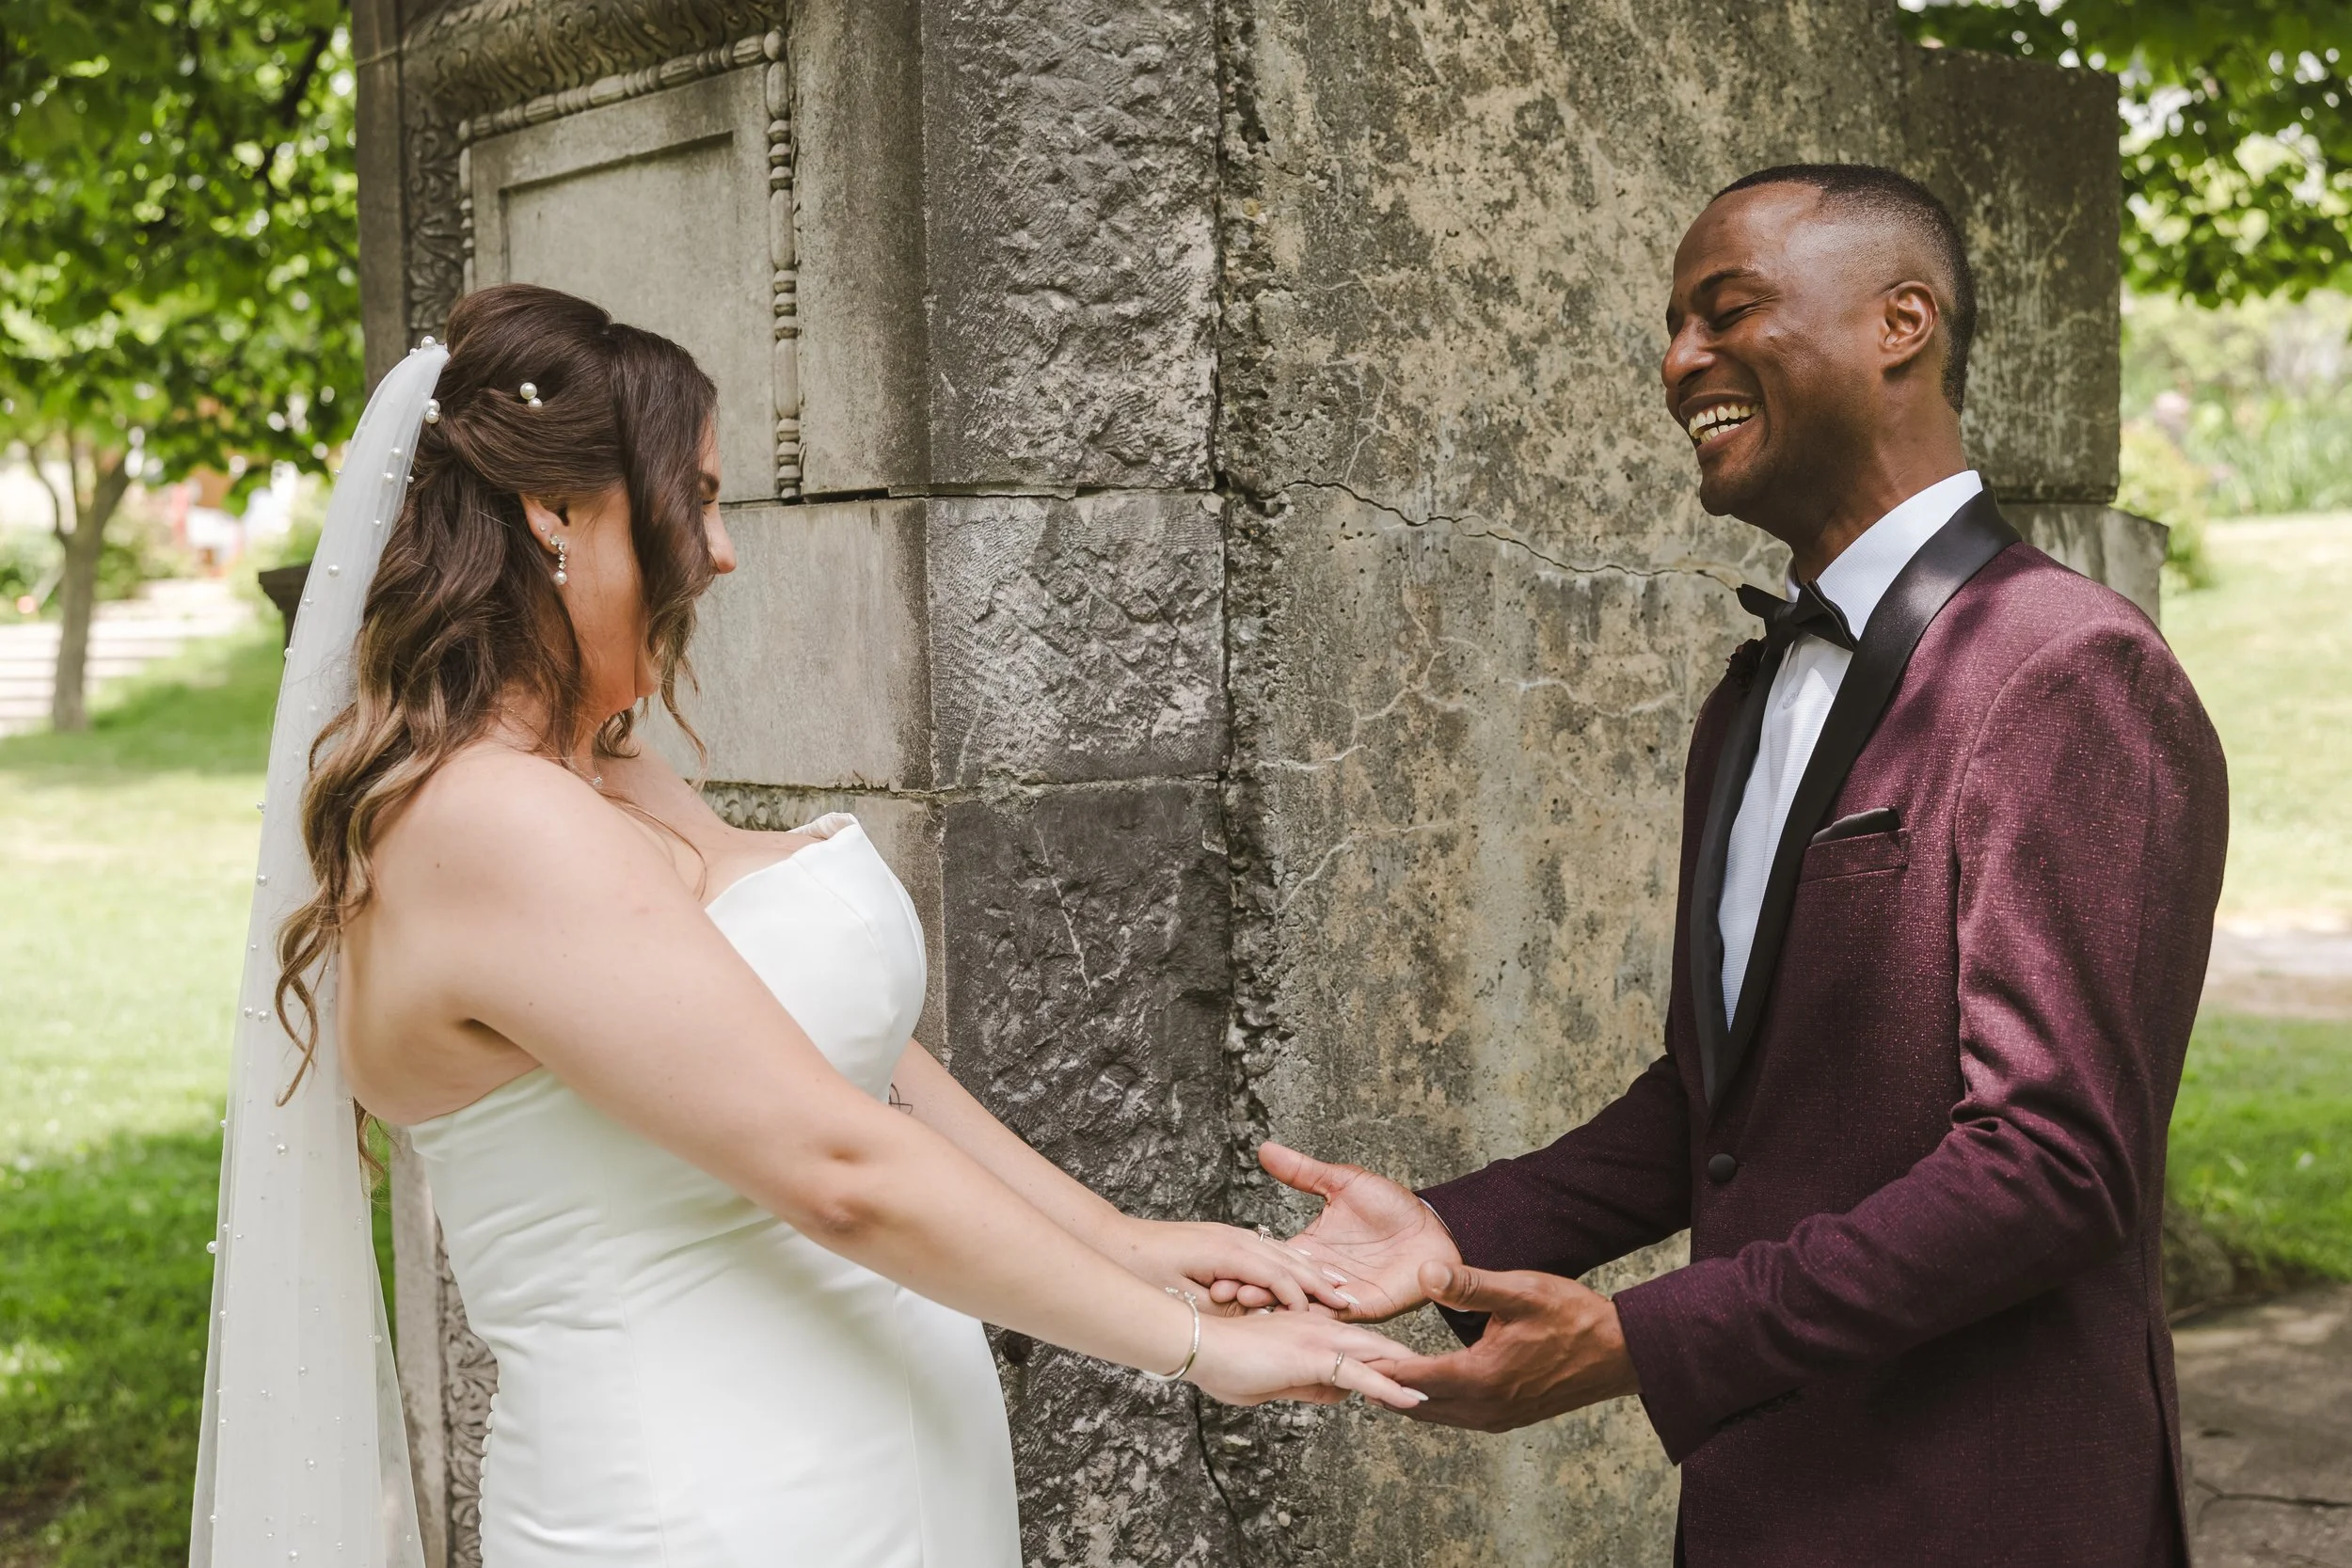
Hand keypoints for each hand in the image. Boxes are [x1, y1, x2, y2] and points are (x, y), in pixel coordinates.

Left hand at [1107, 1217, 1353, 1313]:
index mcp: (1230, 1253)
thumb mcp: (1188, 1301)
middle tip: (1349, 1302)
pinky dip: (1289, 1262)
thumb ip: (1229, 1312)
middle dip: (1320, 1281)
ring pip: (1280, 1251)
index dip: (1306, 1300)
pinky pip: (1266, 1249)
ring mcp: (1230, 1235)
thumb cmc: (1145, 1272)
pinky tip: (1298, 1274)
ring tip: (1335, 1287)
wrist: (1114, 1243)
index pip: (1280, 1277)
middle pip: (1289, 1259)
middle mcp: (1235, 1238)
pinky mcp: (1222, 1238)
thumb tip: (1259, 1324)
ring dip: (1309, 1269)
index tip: (1330, 1320)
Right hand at [1186, 1303, 1429, 1411]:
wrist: (1195, 1344)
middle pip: (1378, 1345)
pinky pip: (1363, 1374)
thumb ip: (1307, 1385)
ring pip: (1378, 1356)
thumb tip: (1340, 1395)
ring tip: (1438, 1391)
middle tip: (1438, 1382)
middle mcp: (1320, 1327)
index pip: (1358, 1345)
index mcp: (1309, 1328)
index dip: (1385, 1361)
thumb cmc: (1222, 1361)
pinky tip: (1413, 1401)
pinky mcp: (1314, 1355)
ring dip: (1408, 1376)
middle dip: (1408, 1365)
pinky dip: (1390, 1388)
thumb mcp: (1271, 1381)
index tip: (1408, 1377)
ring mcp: (1319, 1338)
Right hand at [1233, 1142, 1461, 1320]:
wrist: (1434, 1225)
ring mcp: (1341, 1295)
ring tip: (1252, 1302)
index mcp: (1309, 1248)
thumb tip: (1264, 1148)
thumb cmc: (1391, 1205)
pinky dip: (1317, 1317)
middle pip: (1277, 1287)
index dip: (1245, 1263)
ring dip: (1277, 1306)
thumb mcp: (1341, 1182)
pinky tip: (1298, 1314)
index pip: (1269, 1260)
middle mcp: (1320, 1275)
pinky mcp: (1367, 1307)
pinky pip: (1337, 1319)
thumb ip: (1302, 1172)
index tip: (1217, 1266)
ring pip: (1301, 1307)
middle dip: (1250, 1289)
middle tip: (1224, 1288)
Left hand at [1363, 1261, 1639, 1431]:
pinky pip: (1457, 1417)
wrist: (1622, 1353)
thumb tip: (1425, 1273)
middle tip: (1349, 1364)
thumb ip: (1470, 1285)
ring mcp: (1498, 1418)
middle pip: (1416, 1405)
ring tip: (1376, 1373)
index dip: (1377, 1365)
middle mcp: (1485, 1408)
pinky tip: (1422, 1386)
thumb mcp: (1521, 1291)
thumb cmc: (1573, 1317)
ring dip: (1406, 1396)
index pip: (1412, 1379)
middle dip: (1384, 1384)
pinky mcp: (1509, 1417)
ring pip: (1435, 1415)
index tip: (1347, 1353)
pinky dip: (1432, 1403)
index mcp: (1481, 1378)